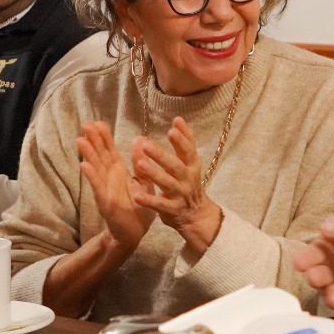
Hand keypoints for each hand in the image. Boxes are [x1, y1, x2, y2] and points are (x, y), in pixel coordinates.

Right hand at [76, 122, 154, 248]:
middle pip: (100, 155)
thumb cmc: (138, 208)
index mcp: (119, 172)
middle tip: (85, 124)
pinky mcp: (105, 202)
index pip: (109, 150)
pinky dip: (91, 176)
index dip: (103, 137)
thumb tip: (139, 139)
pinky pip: (97, 187)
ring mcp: (105, 189)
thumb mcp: (143, 182)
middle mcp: (110, 177)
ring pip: (96, 168)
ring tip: (80, 140)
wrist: (135, 233)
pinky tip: (84, 166)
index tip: (98, 122)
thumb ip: (140, 163)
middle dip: (93, 140)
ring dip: (88, 155)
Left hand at [132, 118, 222, 253]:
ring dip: (154, 174)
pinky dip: (148, 200)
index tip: (172, 129)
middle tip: (147, 145)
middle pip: (175, 166)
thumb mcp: (191, 162)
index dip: (181, 140)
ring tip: (140, 164)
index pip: (188, 151)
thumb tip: (178, 119)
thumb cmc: (189, 183)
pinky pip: (159, 205)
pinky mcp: (172, 209)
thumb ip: (185, 141)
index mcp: (192, 166)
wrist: (196, 215)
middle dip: (162, 155)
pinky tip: (136, 195)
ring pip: (167, 183)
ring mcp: (180, 195)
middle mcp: (187, 179)